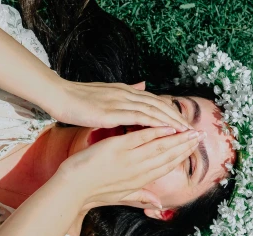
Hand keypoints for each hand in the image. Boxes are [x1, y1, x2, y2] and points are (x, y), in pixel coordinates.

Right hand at [43, 78, 188, 132]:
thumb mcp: (106, 95)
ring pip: (154, 110)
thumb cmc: (79, 100)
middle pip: (160, 105)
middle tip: (193, 131)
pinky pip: (140, 117)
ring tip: (186, 132)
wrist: (60, 96)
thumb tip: (143, 86)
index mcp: (126, 92)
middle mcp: (127, 94)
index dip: (171, 112)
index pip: (155, 101)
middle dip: (178, 118)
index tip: (184, 124)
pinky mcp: (114, 111)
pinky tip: (167, 130)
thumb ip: (126, 92)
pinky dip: (156, 123)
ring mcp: (121, 102)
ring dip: (172, 121)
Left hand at [58, 126, 203, 210]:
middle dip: (185, 146)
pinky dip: (155, 132)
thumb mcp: (122, 198)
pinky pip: (140, 138)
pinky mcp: (117, 149)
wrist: (73, 190)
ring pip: (159, 147)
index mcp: (140, 181)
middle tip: (199, 136)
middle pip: (168, 157)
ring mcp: (129, 160)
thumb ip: (142, 197)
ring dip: (177, 138)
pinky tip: (167, 126)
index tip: (193, 148)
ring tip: (190, 130)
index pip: (166, 167)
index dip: (182, 156)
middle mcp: (139, 171)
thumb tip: (158, 205)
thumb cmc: (94, 193)